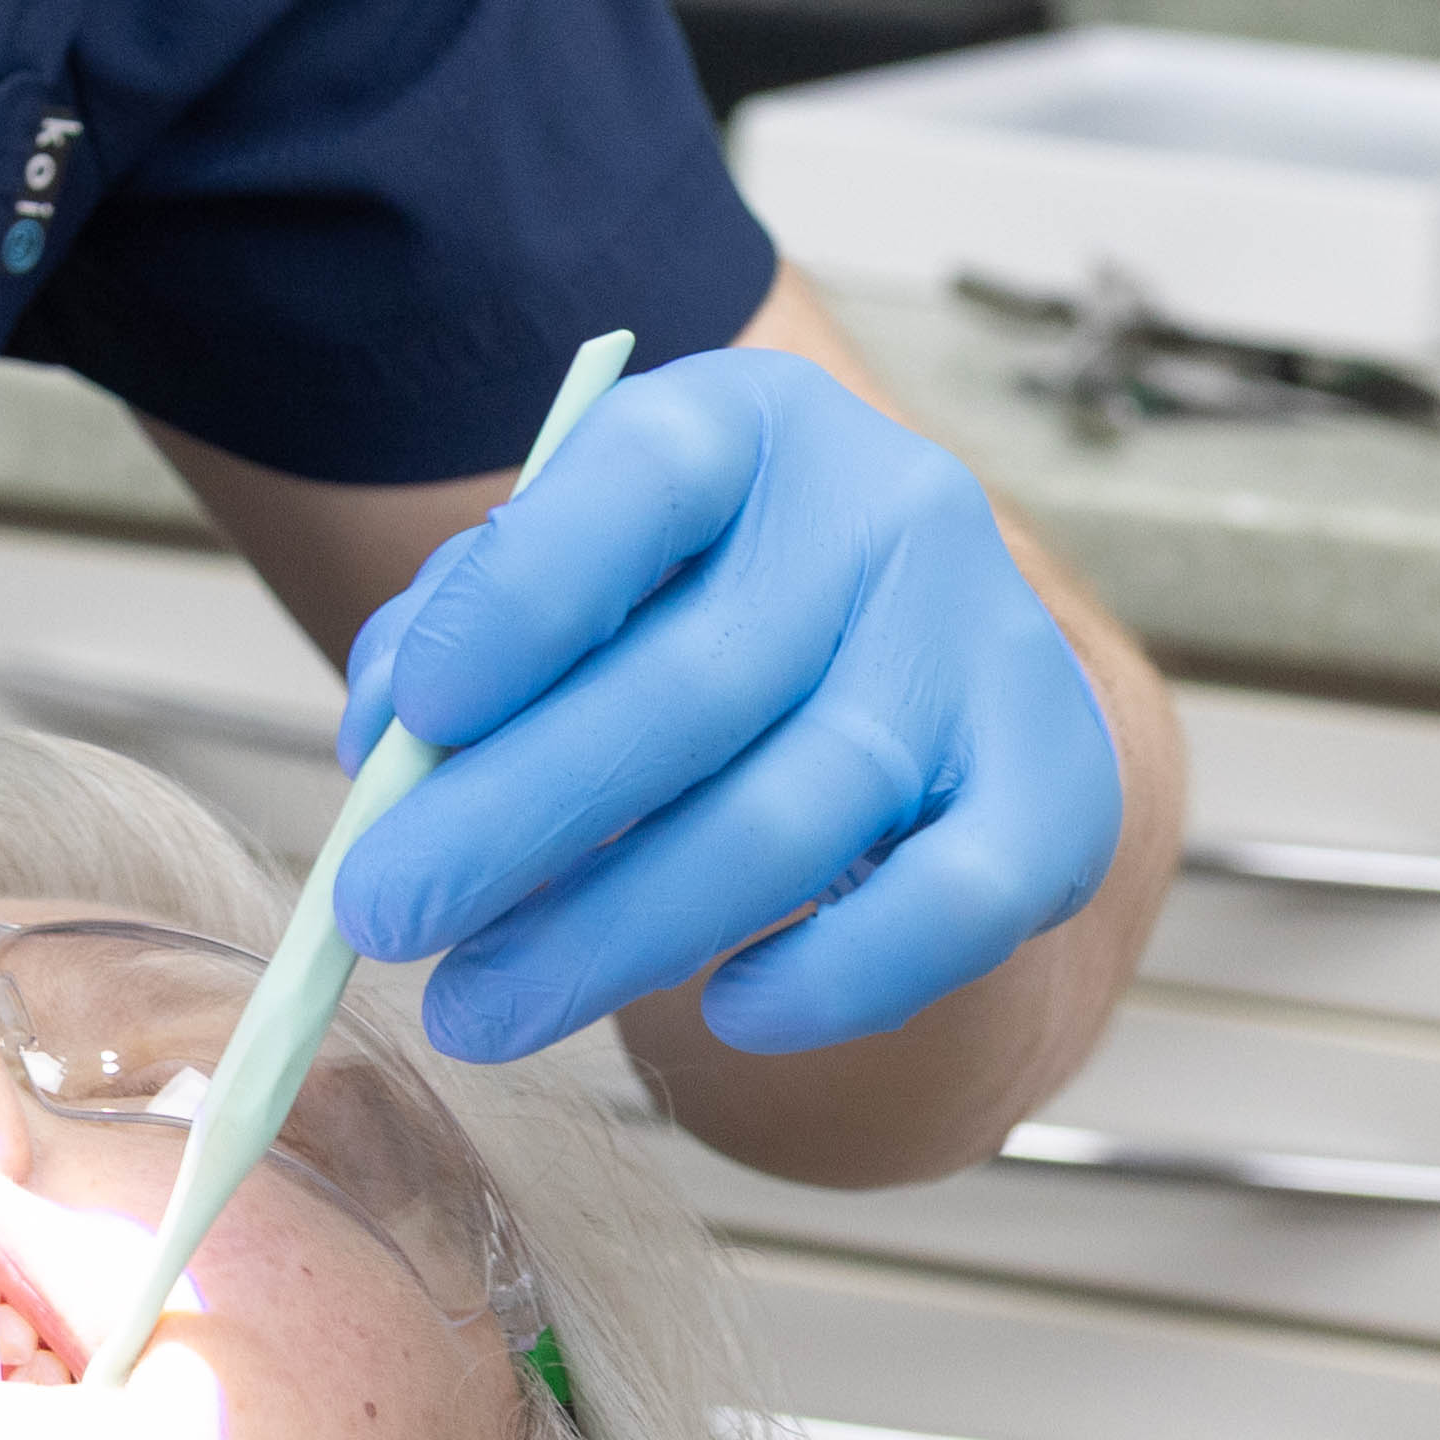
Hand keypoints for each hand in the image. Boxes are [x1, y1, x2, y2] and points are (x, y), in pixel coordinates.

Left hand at [325, 347, 1120, 1066]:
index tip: (407, 722)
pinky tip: (720, 1016)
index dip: (519, 601)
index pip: (638, 479)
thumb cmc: (693, 605)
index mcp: (750, 423)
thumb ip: (470, 622)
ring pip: (789, 820)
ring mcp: (986, 647)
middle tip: (384, 920)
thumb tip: (389, 740)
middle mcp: (888, 511)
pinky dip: (830, 978)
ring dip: (614, 935)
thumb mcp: (580, 564)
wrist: (910, 654)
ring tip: (478, 1009)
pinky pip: (947, 909)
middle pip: (693, 687)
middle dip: (514, 822)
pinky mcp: (1056, 786)